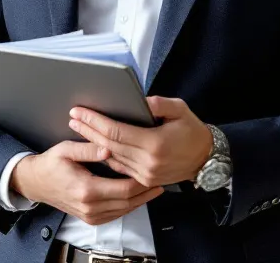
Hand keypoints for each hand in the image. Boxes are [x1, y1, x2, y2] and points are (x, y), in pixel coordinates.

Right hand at [11, 140, 163, 225]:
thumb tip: (108, 148)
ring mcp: (90, 215)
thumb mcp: (66, 150)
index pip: (123, 189)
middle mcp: (90, 206)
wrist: (36, 183)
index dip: (140, 182)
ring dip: (140, 200)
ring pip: (124, 210)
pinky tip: (136, 196)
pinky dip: (128, 206)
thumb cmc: (50, 164)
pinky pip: (116, 215)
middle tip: (159, 180)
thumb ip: (88, 149)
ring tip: (153, 188)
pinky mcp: (91, 219)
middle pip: (128, 202)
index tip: (151, 173)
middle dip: (145, 192)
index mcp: (87, 189)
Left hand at [68, 97, 213, 187]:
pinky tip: (95, 144)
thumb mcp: (180, 110)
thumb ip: (159, 104)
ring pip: (111, 157)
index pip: (115, 131)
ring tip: (79, 128)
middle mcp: (147, 162)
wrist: (206, 159)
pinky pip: (120, 167)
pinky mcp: (145, 180)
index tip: (79, 111)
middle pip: (108, 145)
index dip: (94, 121)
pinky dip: (106, 155)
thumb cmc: (192, 131)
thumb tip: (140, 100)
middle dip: (88, 130)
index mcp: (154, 144)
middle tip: (73, 118)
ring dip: (93, 142)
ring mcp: (145, 174)